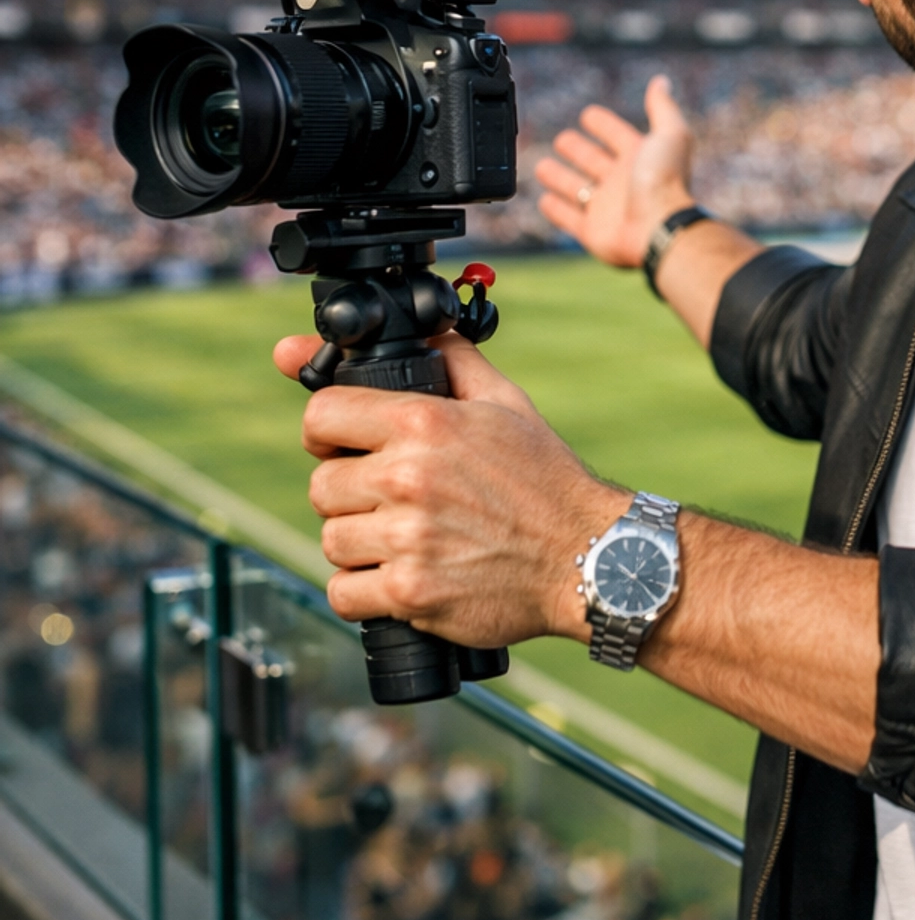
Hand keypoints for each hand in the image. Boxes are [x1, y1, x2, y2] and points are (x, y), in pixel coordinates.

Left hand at [271, 329, 623, 643]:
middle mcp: (409, 477)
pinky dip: (363, 591)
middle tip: (387, 500)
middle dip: (349, 492)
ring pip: (332, 540)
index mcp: (424, 423)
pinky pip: (344, 593)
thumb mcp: (505, 402)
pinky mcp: (410, 593)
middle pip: (322, 485)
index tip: (340, 444)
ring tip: (400, 540)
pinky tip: (397, 578)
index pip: (321, 415)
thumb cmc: (547, 481)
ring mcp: (408, 539)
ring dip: (358, 544)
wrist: (588, 558)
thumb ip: (453, 358)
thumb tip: (416, 326)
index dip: (325, 430)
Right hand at [534, 73, 694, 267]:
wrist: (658, 228)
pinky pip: (569, 219)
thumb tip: (661, 81)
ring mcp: (606, 208)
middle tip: (562, 140)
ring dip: (559, 178)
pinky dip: (556, 210)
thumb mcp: (670, 134)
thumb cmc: (665, 181)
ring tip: (542, 167)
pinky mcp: (592, 231)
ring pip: (576, 188)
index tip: (589, 115)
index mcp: (639, 158)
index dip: (604, 125)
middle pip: (593, 161)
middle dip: (577, 149)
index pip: (617, 135)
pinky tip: (544, 200)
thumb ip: (663, 108)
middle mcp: (622, 182)